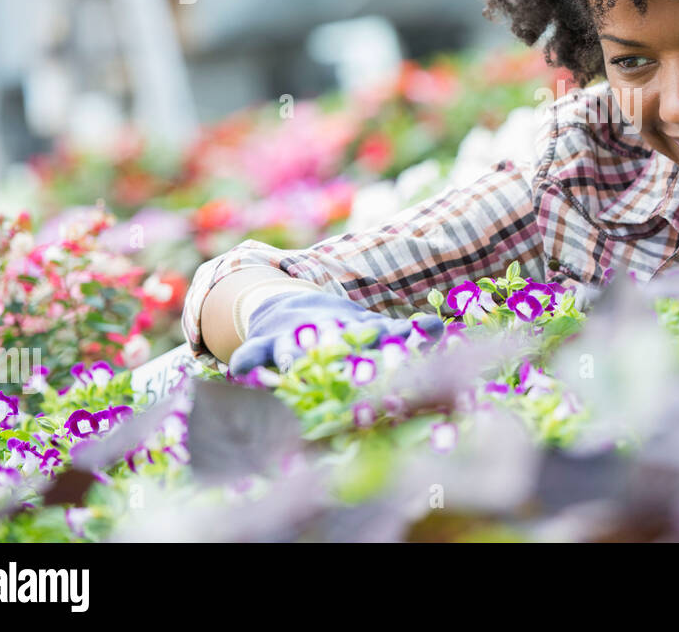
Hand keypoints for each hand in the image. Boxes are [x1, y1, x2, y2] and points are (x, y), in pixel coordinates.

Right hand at [228, 290, 443, 375]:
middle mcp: (323, 329)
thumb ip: (405, 334)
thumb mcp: (371, 326)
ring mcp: (291, 336)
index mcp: (353, 328)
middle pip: (333, 342)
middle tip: (357, 373)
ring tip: (294, 367)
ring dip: (293, 357)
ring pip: (290, 349)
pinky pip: (252, 352)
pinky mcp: (263, 343)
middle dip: (342, 356)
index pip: (378, 334)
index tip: (414, 341)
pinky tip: (240, 370)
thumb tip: (438, 328)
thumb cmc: (339, 327)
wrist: (290, 306)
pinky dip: (245, 360)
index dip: (396, 339)